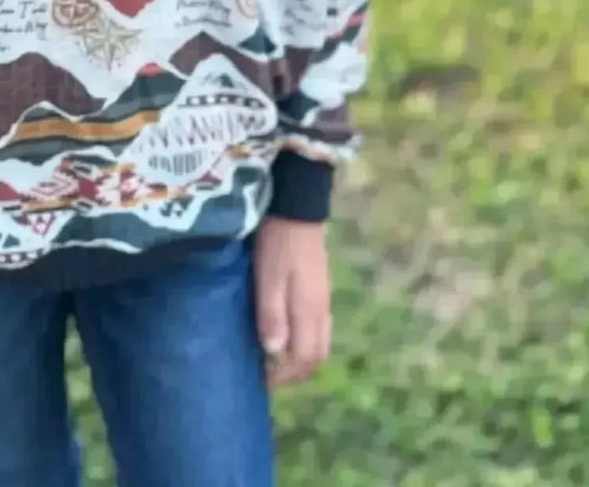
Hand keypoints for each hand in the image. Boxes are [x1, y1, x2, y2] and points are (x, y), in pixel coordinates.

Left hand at [253, 216, 331, 387]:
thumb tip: (274, 353)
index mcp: (309, 311)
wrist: (297, 208)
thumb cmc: (278, 244)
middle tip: (271, 375)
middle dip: (296, 372)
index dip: (286, 376)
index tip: (264, 381)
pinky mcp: (320, 287)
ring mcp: (324, 298)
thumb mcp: (268, 278)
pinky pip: (319, 326)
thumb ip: (272, 315)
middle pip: (318, 355)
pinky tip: (288, 332)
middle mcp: (322, 310)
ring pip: (321, 341)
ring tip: (277, 358)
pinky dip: (306, 339)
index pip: (305, 359)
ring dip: (302, 357)